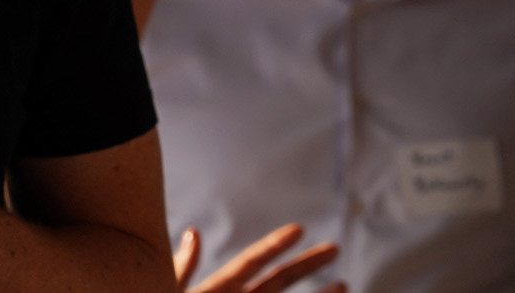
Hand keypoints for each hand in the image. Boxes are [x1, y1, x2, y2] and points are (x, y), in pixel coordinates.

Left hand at [175, 224, 342, 292]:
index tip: (299, 228)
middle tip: (335, 248)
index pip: (252, 262)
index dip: (275, 245)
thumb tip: (194, 232)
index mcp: (219, 289)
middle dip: (306, 265)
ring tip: (345, 285)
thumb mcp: (169, 290)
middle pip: (279, 280)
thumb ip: (182, 268)